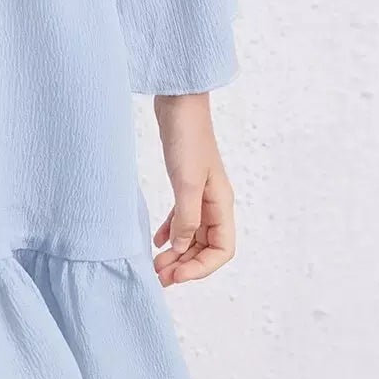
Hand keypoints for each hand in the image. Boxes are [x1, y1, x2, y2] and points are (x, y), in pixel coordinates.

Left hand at [150, 92, 235, 284]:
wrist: (177, 102)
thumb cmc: (187, 138)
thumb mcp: (186, 183)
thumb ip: (186, 219)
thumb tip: (181, 250)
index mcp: (222, 203)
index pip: (222, 250)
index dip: (202, 268)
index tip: (177, 275)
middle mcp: (215, 202)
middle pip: (206, 246)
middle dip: (186, 265)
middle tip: (160, 276)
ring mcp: (200, 193)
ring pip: (193, 234)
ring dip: (177, 252)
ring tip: (156, 265)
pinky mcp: (185, 184)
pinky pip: (182, 217)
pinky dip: (171, 232)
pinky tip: (158, 241)